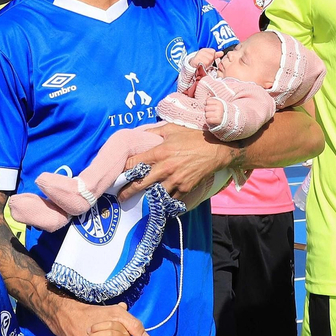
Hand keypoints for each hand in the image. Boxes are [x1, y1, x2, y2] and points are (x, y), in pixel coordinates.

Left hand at [117, 122, 237, 205]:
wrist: (216, 149)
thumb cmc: (192, 137)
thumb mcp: (171, 128)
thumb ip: (153, 132)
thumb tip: (139, 134)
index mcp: (159, 152)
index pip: (134, 163)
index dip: (124, 169)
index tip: (119, 174)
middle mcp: (164, 168)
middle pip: (140, 184)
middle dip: (128, 191)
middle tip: (120, 197)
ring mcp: (175, 180)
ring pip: (154, 194)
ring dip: (145, 199)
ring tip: (137, 203)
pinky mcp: (185, 188)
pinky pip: (171, 199)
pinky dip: (164, 203)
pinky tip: (157, 206)